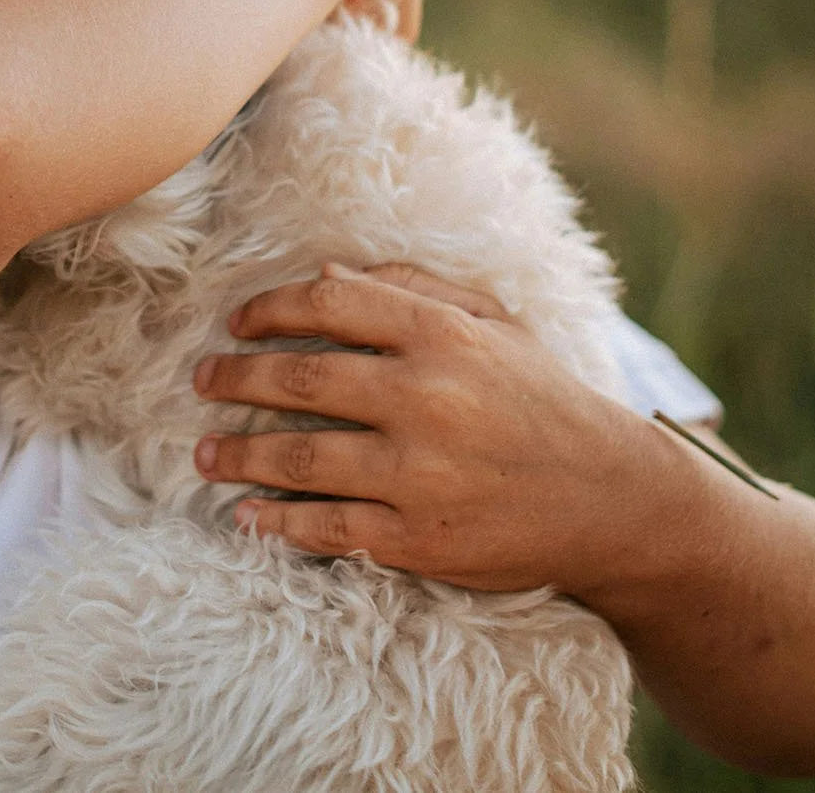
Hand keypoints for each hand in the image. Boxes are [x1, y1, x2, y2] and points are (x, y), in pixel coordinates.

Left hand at [193, 262, 676, 597]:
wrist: (613, 500)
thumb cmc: (542, 398)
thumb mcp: (491, 323)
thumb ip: (410, 290)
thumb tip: (325, 274)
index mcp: (442, 335)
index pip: (329, 303)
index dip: (270, 308)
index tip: (237, 322)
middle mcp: (426, 399)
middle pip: (300, 380)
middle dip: (236, 378)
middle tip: (201, 380)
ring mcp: (420, 474)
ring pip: (301, 458)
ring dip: (239, 453)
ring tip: (205, 451)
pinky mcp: (419, 540)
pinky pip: (328, 528)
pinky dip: (276, 522)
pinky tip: (246, 514)